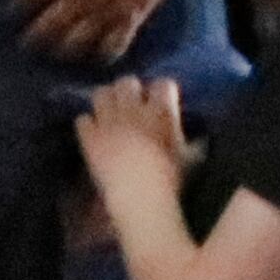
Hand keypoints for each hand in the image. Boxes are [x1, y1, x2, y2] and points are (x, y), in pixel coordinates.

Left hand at [76, 73, 190, 189]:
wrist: (139, 197)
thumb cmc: (171, 178)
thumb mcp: (191, 155)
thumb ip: (190, 138)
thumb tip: (197, 136)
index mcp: (162, 112)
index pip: (163, 84)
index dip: (162, 90)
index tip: (162, 98)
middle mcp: (132, 110)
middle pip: (127, 82)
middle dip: (130, 89)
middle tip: (133, 101)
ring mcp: (107, 122)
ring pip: (100, 93)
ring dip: (106, 100)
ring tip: (110, 111)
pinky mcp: (88, 137)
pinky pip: (82, 119)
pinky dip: (88, 123)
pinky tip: (94, 132)